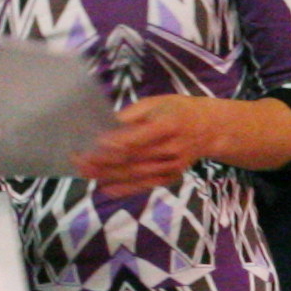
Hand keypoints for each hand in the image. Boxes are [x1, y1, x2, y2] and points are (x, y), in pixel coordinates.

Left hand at [76, 95, 232, 193]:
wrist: (211, 130)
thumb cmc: (179, 111)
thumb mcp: (159, 102)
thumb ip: (134, 113)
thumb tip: (108, 124)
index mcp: (170, 124)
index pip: (141, 136)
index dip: (118, 141)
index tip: (95, 143)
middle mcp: (172, 148)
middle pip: (135, 157)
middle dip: (104, 160)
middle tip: (79, 159)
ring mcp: (172, 166)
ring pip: (136, 174)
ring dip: (109, 175)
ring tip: (85, 172)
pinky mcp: (171, 178)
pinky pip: (145, 185)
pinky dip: (124, 188)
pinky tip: (105, 187)